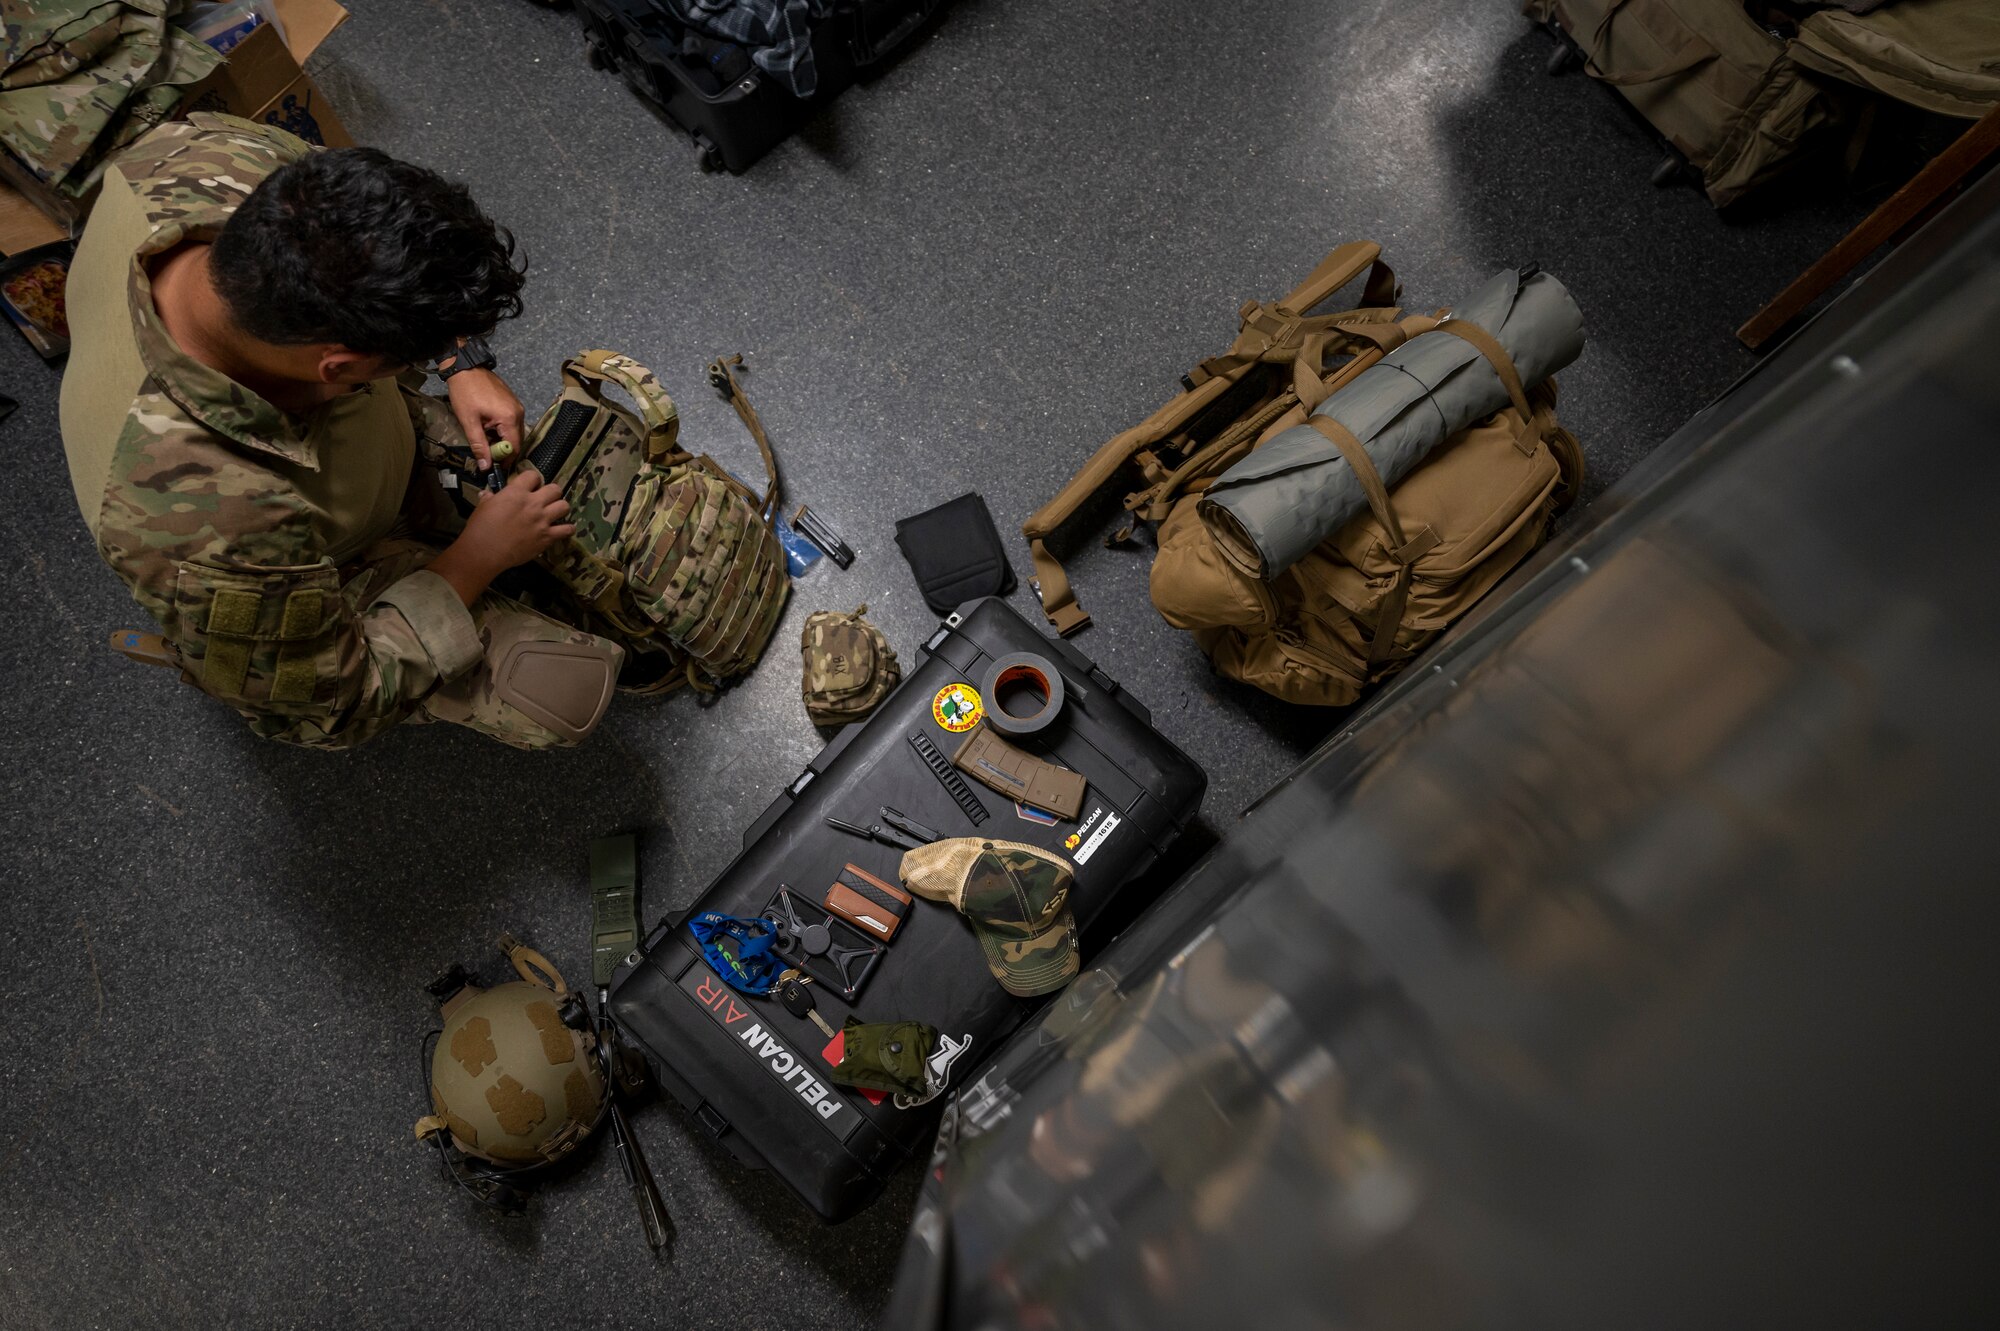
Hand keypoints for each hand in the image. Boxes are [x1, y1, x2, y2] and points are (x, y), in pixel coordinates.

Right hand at [429, 469, 574, 605]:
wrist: (485, 551)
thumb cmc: (480, 528)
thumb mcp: (483, 507)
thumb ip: (490, 498)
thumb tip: (489, 495)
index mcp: (516, 493)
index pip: (533, 475)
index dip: (532, 480)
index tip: (530, 487)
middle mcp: (533, 504)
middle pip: (555, 489)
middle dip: (551, 492)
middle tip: (545, 499)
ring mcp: (542, 520)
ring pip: (564, 506)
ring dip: (560, 508)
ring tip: (554, 512)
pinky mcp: (547, 537)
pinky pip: (567, 530)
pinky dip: (567, 529)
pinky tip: (563, 529)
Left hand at [444, 367, 524, 471]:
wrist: (466, 367)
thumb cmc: (465, 393)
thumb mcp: (469, 422)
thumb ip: (479, 445)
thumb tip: (485, 466)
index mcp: (510, 418)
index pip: (514, 448)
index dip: (505, 461)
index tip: (494, 467)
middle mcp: (519, 413)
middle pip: (517, 441)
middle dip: (504, 452)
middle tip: (488, 456)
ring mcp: (517, 406)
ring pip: (515, 432)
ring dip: (503, 441)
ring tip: (488, 442)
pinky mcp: (513, 403)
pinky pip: (513, 423)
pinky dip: (504, 431)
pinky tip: (491, 430)